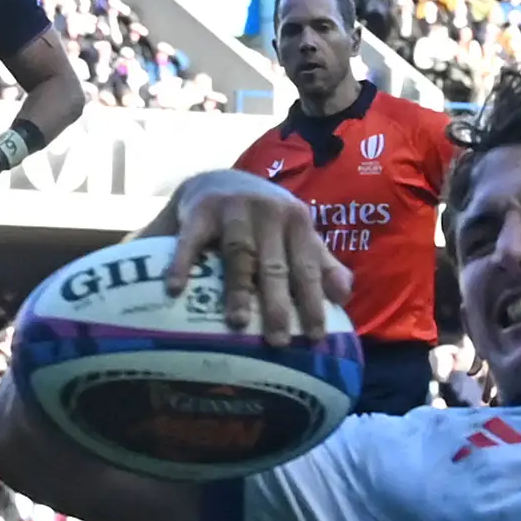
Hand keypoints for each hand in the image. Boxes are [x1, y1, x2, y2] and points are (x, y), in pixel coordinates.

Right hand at [165, 170, 352, 344]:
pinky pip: (191, 240)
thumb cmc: (265, 219)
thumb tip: (344, 296)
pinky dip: (182, 263)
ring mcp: (234, 209)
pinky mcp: (201, 210)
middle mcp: (269, 212)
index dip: (312, 301)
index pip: (307, 267)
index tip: (316, 336)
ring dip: (238, 288)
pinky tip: (176, 288)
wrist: (219, 180)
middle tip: (278, 339)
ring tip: (237, 322)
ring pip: (239, 253)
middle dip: (277, 303)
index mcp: (298, 222)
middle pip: (274, 264)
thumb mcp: (297, 235)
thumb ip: (321, 263)